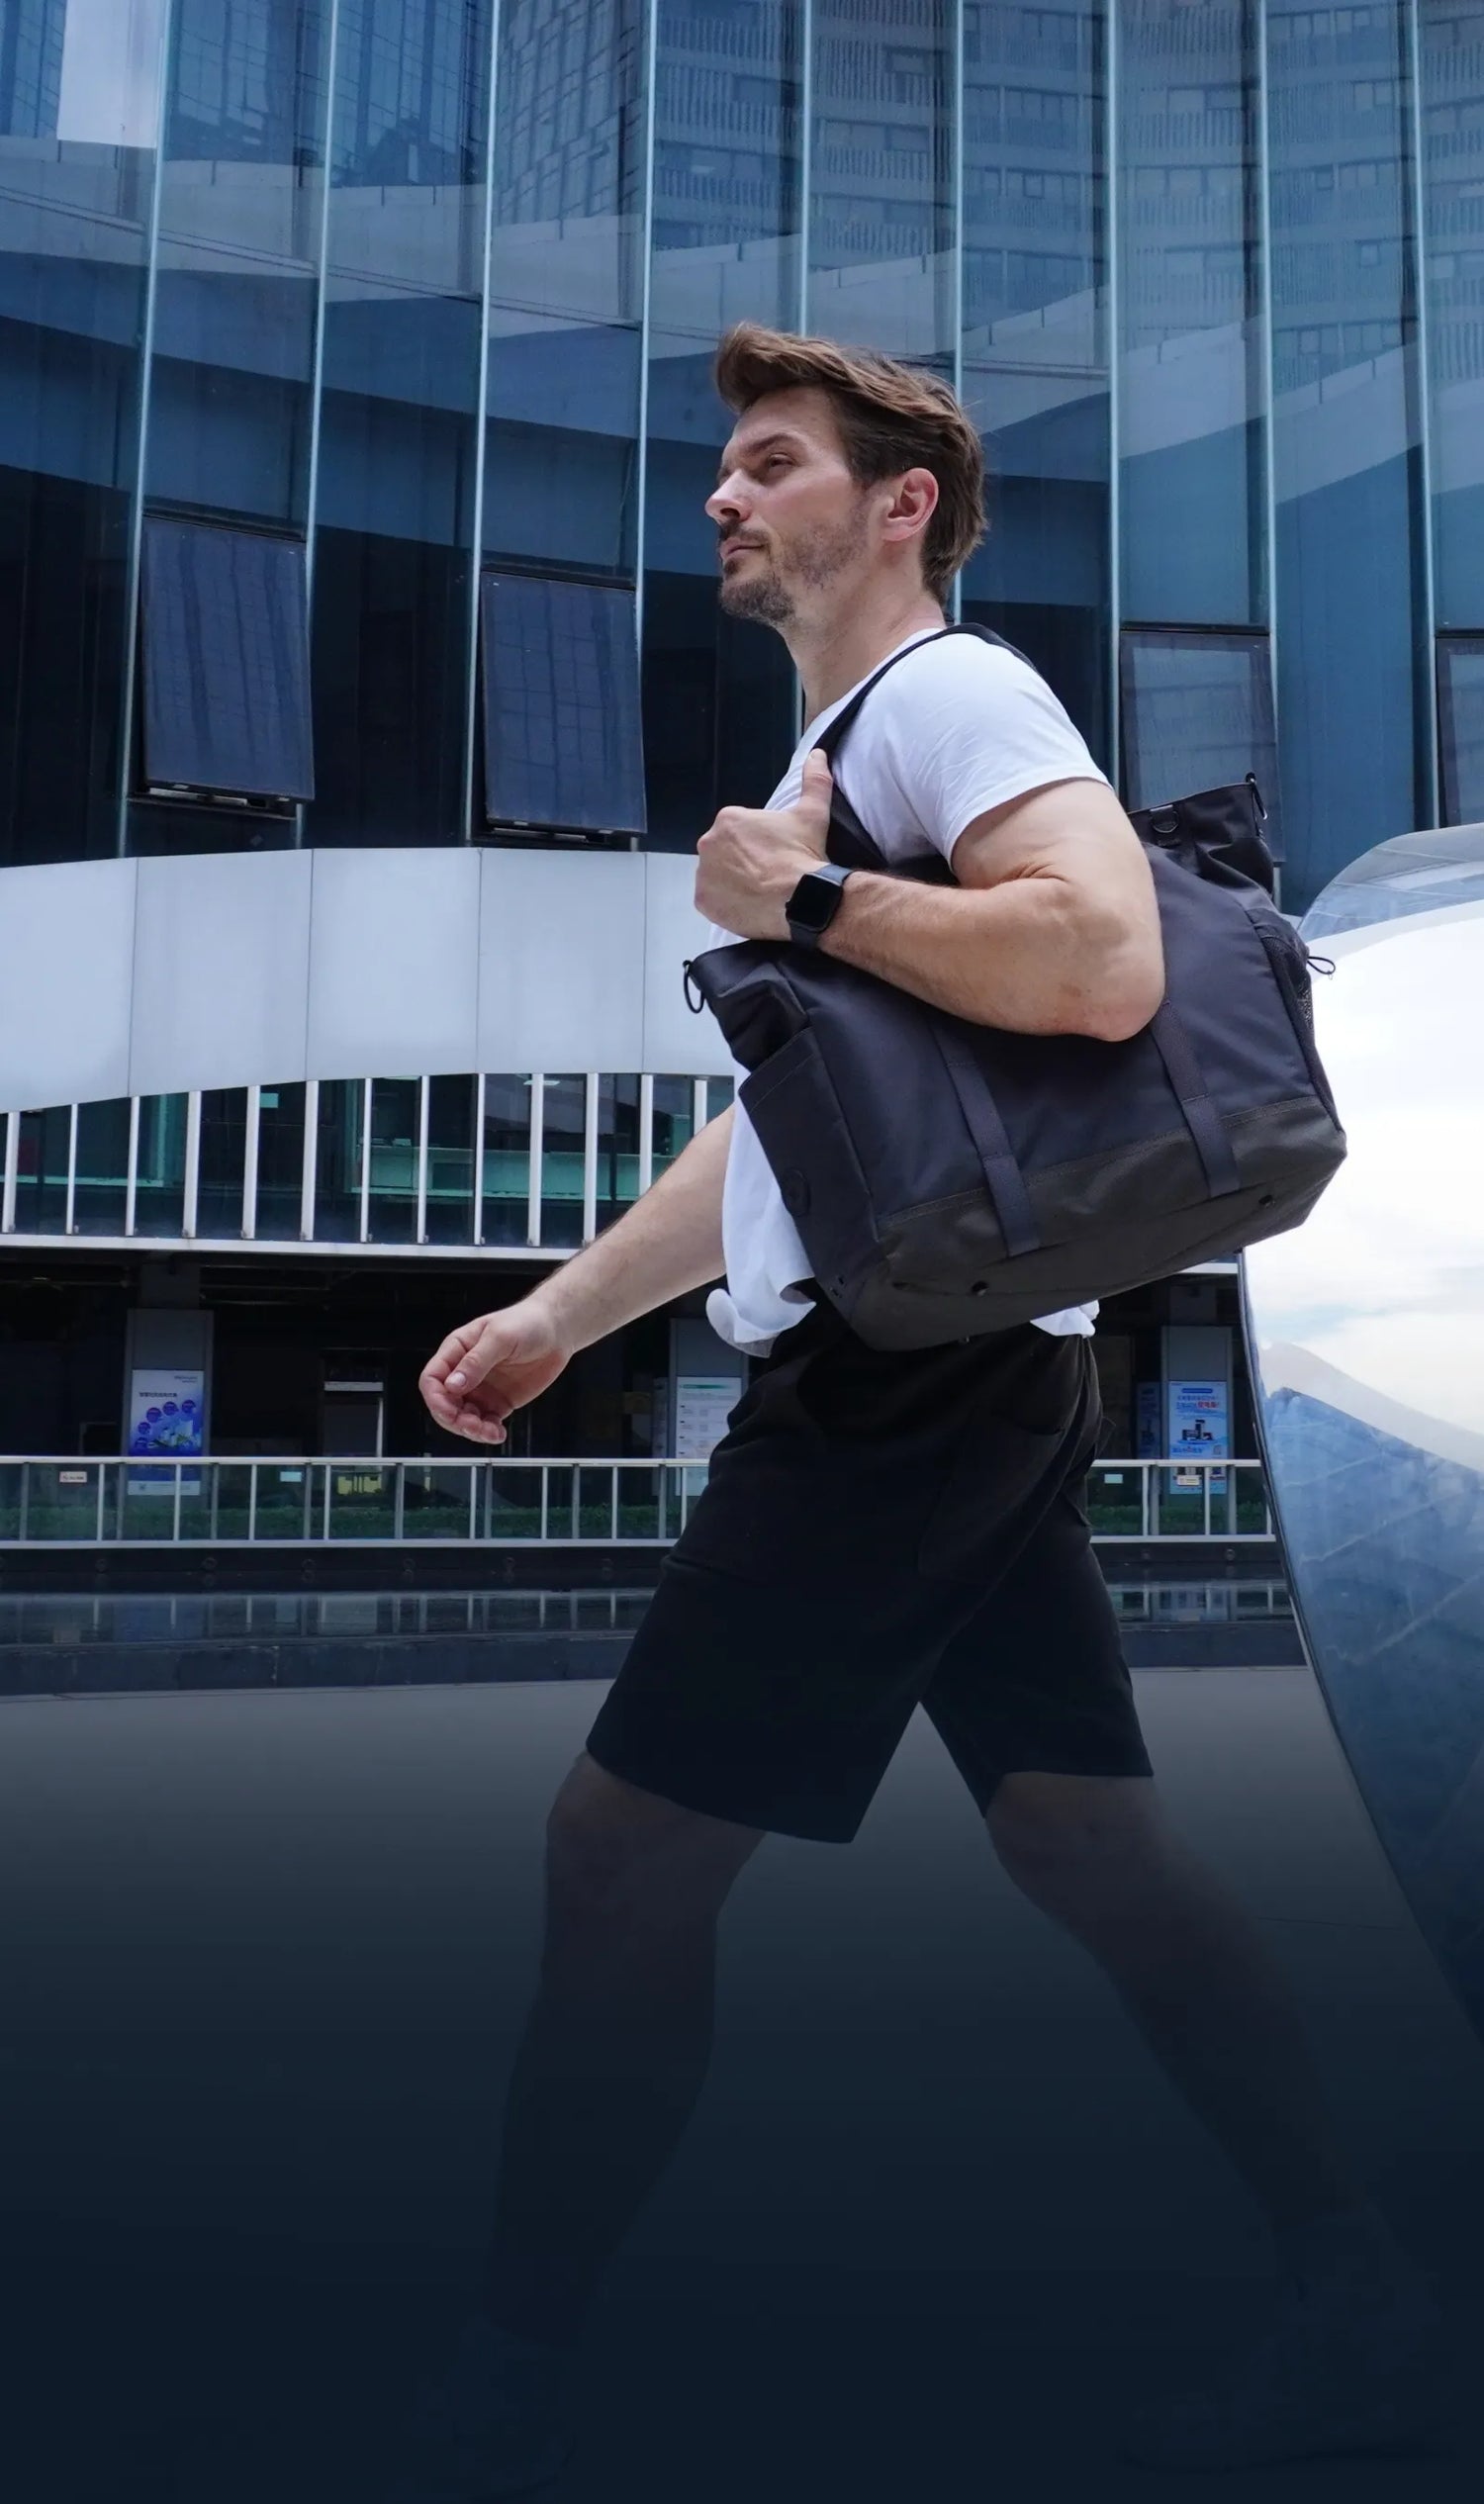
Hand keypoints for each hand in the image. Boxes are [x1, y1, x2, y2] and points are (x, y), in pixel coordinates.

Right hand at [419, 1295, 573, 1445]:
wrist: (557, 1330)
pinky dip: (488, 1433)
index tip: (449, 1411)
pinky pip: (485, 1423)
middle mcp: (464, 1372)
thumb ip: (476, 1362)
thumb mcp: (499, 1337)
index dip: (436, 1398)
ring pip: (463, 1417)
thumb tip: (453, 1385)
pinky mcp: (498, 1402)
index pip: (432, 1379)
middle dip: (454, 1419)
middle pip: (444, 1404)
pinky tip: (498, 1434)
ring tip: (490, 1432)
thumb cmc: (527, 1322)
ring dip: (472, 1430)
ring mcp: (481, 1389)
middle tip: (473, 1426)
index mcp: (457, 1350)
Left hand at [694, 746, 833, 938]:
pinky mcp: (703, 901)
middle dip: (742, 862)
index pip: (739, 832)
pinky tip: (748, 905)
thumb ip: (814, 781)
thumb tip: (818, 754)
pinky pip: (711, 901)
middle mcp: (708, 843)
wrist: (802, 900)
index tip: (775, 855)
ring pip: (716, 876)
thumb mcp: (812, 814)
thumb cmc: (803, 855)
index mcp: (728, 820)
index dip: (759, 845)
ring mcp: (703, 874)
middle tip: (768, 874)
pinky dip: (725, 904)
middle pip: (725, 853)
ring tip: (760, 891)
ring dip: (733, 882)